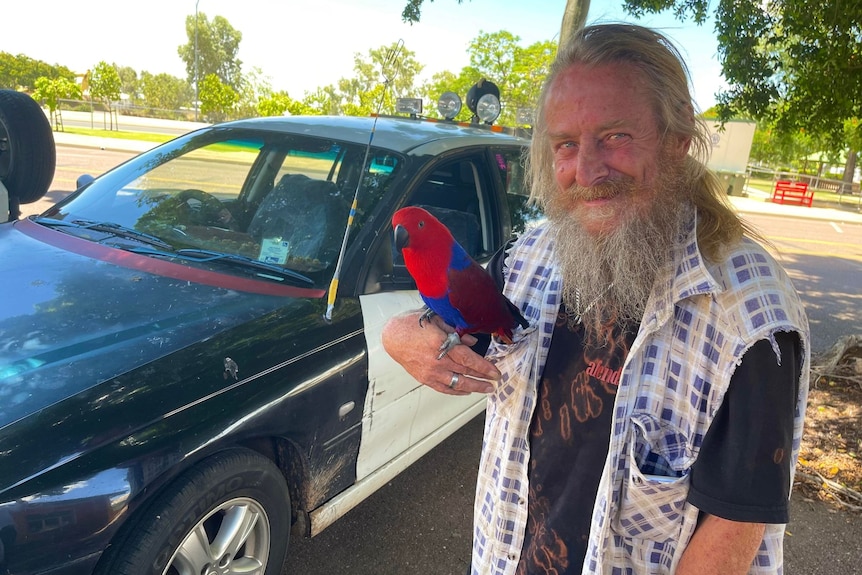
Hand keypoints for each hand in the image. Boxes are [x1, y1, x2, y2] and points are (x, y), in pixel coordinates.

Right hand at [381, 311, 500, 394]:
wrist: (392, 337)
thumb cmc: (412, 325)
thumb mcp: (437, 320)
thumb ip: (456, 331)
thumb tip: (472, 342)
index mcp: (441, 344)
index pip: (469, 359)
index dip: (484, 367)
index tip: (495, 372)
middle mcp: (437, 361)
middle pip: (466, 373)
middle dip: (483, 378)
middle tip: (495, 381)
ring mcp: (431, 372)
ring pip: (457, 384)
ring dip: (474, 387)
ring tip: (486, 389)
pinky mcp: (425, 379)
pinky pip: (444, 389)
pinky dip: (457, 391)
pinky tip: (466, 391)